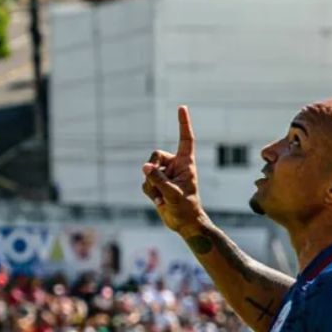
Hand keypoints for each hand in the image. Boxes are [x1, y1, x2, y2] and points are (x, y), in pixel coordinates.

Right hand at [141, 106, 206, 233]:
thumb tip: (145, 167)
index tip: (182, 107)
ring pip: (147, 171)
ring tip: (164, 198)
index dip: (183, 123)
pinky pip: (145, 183)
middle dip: (153, 169)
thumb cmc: (186, 209)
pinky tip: (160, 202)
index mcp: (186, 163)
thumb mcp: (173, 194)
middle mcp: (175, 165)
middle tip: (160, 186)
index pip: (186, 140)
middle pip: (156, 155)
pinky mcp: (157, 183)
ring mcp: (165, 174)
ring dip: (152, 186)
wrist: (184, 224)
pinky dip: (150, 193)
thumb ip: (158, 180)